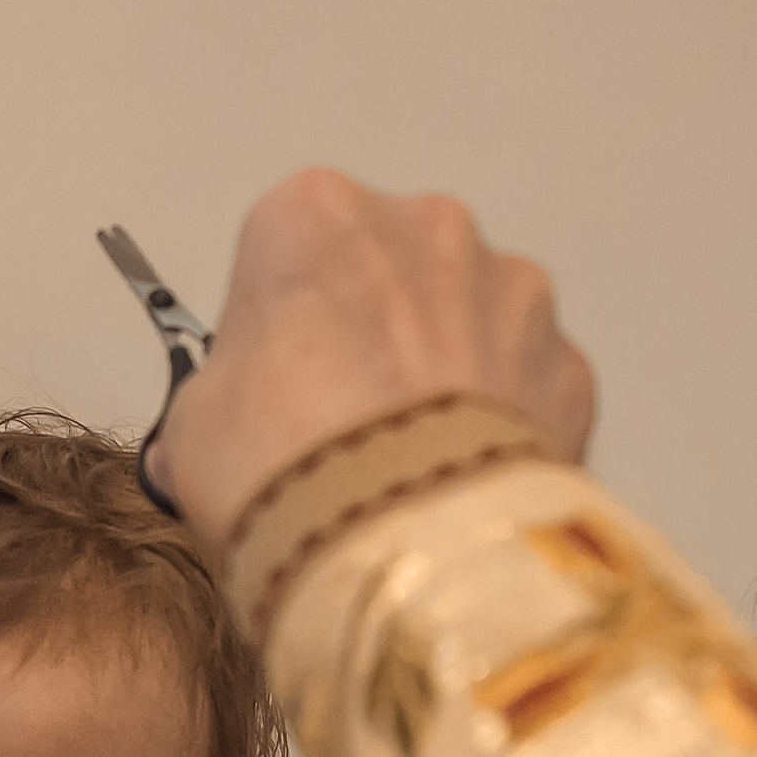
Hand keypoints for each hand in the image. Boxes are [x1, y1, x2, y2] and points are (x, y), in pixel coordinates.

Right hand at [149, 168, 597, 549]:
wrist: (393, 541)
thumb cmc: (284, 463)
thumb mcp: (191, 427)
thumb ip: (218, 395)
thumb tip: (225, 426)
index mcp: (316, 215)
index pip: (285, 246)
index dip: (272, 317)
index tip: (263, 375)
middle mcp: (424, 227)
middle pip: (386, 270)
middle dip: (365, 331)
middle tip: (330, 420)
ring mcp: (509, 291)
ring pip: (464, 319)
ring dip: (437, 370)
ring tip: (396, 457)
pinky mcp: (565, 362)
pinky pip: (522, 382)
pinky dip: (494, 420)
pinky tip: (450, 475)